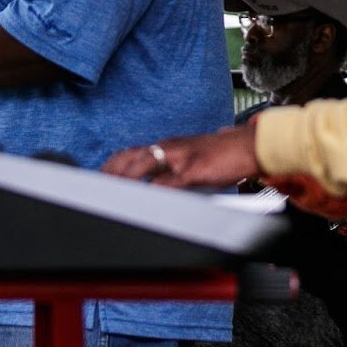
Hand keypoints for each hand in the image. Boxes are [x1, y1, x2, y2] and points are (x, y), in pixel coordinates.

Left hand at [102, 126, 258, 189]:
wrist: (248, 146)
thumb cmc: (221, 155)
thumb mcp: (190, 157)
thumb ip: (171, 169)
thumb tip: (152, 187)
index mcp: (167, 145)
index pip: (130, 153)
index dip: (111, 167)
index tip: (99, 181)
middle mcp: (169, 147)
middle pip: (130, 158)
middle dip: (111, 175)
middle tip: (98, 191)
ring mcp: (180, 158)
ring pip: (142, 166)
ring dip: (125, 181)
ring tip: (112, 196)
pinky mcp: (193, 170)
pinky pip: (167, 183)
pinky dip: (152, 192)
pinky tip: (143, 201)